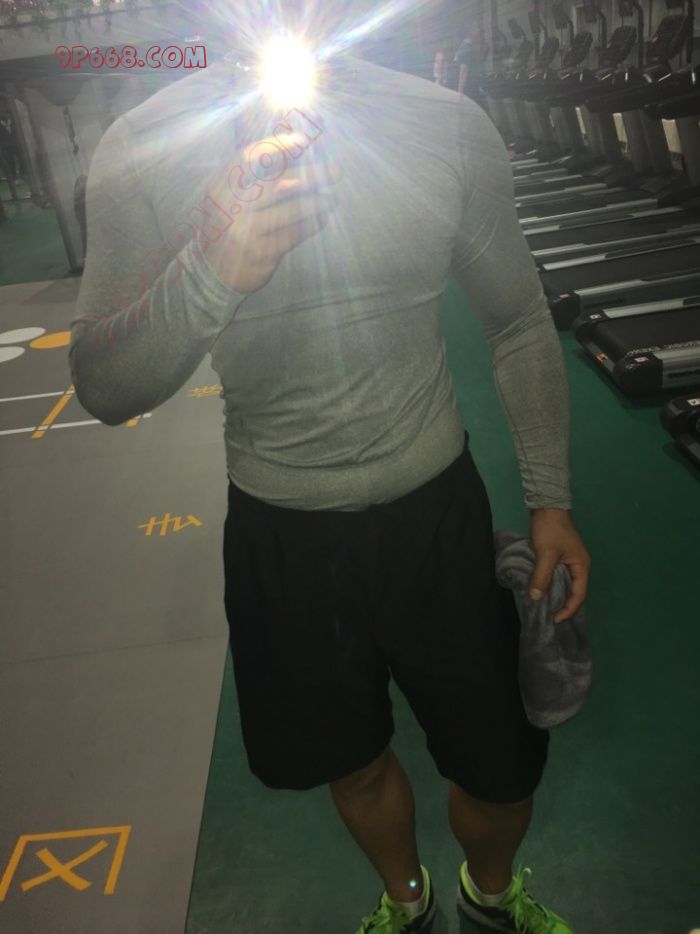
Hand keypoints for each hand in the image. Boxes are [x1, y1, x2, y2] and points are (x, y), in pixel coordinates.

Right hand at [202, 131, 341, 294]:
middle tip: (335, 172)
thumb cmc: (230, 223)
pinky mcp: (261, 252)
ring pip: (290, 211)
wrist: (215, 270)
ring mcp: (246, 230)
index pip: (249, 157)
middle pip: (277, 183)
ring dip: (317, 203)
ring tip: (331, 201)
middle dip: (311, 175)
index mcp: (221, 185)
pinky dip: (311, 225)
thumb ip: (255, 173)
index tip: (304, 141)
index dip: (277, 146)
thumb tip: (296, 144)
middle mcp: (231, 206)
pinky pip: (294, 234)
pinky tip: (321, 219)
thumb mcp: (231, 195)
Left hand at [528, 509, 590, 622]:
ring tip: (544, 607)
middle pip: (574, 592)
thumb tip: (536, 598)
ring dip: (556, 595)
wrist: (547, 505)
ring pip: (565, 584)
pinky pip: (557, 576)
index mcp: (581, 567)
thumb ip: (542, 576)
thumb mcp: (546, 554)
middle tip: (549, 617)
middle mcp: (579, 566)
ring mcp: (569, 561)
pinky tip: (541, 591)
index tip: (554, 619)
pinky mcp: (560, 557)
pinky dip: (551, 585)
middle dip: (563, 605)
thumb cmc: (550, 529)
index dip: (568, 610)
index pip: (579, 595)